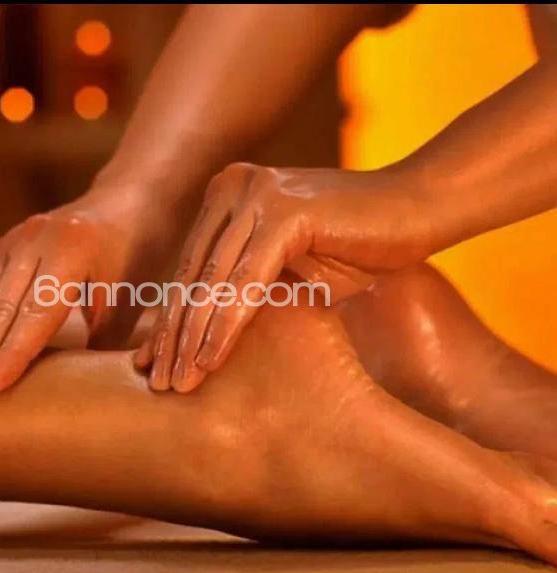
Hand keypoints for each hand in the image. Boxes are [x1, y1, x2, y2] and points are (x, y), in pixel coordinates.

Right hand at [0, 189, 172, 398]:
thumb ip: (102, 340)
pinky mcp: (4, 245)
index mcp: (72, 252)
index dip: (11, 353)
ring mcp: (16, 239)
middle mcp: (37, 241)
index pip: (36, 313)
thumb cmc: (138, 257)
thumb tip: (77, 392)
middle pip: (0, 306)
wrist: (129, 202)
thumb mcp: (130, 297)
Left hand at [135, 163, 435, 392]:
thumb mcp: (286, 270)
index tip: (153, 364)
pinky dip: (226, 326)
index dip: (169, 320)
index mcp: (226, 195)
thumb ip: (242, 286)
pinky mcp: (283, 212)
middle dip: (171, 335)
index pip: (189, 268)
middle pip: (191, 275)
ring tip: (177, 385)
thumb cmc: (355, 246)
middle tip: (155, 383)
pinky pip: (246, 283)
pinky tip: (209, 362)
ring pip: (212, 281)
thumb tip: (195, 332)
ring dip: (191, 338)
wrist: (419, 211)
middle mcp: (232, 187)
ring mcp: (254, 194)